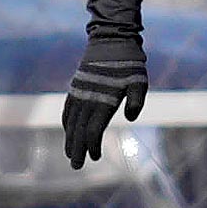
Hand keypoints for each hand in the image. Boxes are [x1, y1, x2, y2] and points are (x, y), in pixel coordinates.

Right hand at [62, 39, 147, 169]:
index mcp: (104, 99)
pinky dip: (66, 122)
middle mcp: (88, 98)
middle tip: (76, 166)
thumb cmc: (130, 64)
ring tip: (70, 154)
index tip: (94, 158)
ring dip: (70, 138)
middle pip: (79, 129)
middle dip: (77, 149)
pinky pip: (68, 108)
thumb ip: (136, 100)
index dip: (92, 145)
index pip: (93, 129)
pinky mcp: (76, 87)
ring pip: (71, 121)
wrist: (111, 41)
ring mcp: (80, 92)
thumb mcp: (140, 81)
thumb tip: (131, 118)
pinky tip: (67, 131)